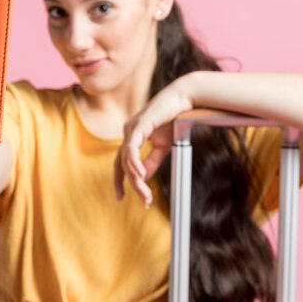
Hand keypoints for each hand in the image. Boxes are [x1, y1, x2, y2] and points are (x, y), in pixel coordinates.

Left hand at [114, 77, 192, 206]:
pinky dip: (134, 163)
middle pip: (122, 164)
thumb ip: (151, 161)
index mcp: (131, 136)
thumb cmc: (173, 119)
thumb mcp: (162, 146)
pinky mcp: (138, 125)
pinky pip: (131, 148)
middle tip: (145, 201)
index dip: (119, 181)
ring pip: (127, 159)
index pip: (120, 162)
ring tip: (146, 194)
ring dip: (136, 179)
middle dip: (131, 185)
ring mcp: (131, 128)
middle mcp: (128, 132)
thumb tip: (143, 177)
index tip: (120, 197)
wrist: (183, 101)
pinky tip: (141, 175)